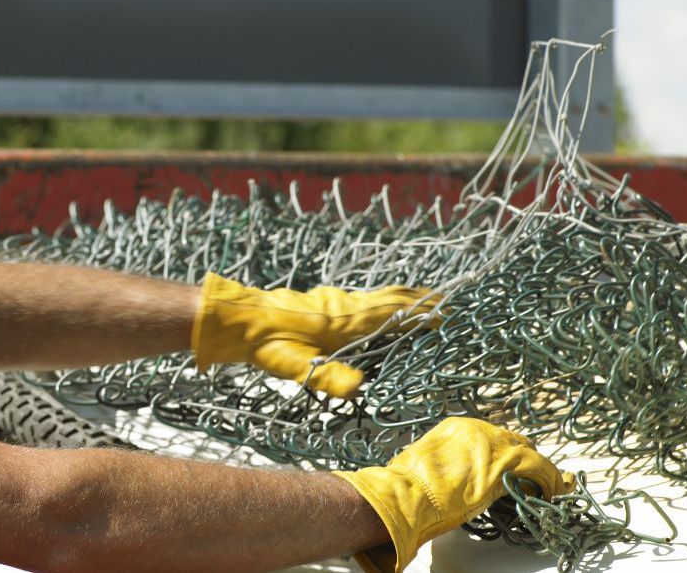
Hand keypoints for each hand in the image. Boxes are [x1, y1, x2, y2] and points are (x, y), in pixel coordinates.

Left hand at [189, 273, 440, 396]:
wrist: (238, 319)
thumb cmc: (267, 343)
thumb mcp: (295, 365)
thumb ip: (327, 376)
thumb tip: (358, 390)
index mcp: (345, 320)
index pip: (393, 314)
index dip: (421, 314)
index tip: (448, 315)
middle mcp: (345, 306)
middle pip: (391, 298)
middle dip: (421, 300)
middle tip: (448, 302)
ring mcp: (335, 301)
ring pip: (379, 295)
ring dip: (404, 298)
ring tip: (424, 301)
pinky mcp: (324, 302)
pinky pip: (365, 298)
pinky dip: (384, 299)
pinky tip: (381, 308)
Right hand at [334, 418, 574, 572]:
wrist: (407, 494)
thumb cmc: (411, 488)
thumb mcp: (433, 469)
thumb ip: (451, 468)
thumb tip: (458, 480)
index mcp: (457, 428)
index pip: (494, 438)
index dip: (507, 455)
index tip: (514, 471)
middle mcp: (476, 429)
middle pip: (513, 441)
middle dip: (526, 461)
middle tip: (535, 479)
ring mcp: (491, 444)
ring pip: (528, 453)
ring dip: (541, 471)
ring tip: (550, 487)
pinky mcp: (503, 463)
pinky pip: (537, 467)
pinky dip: (548, 479)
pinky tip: (552, 491)